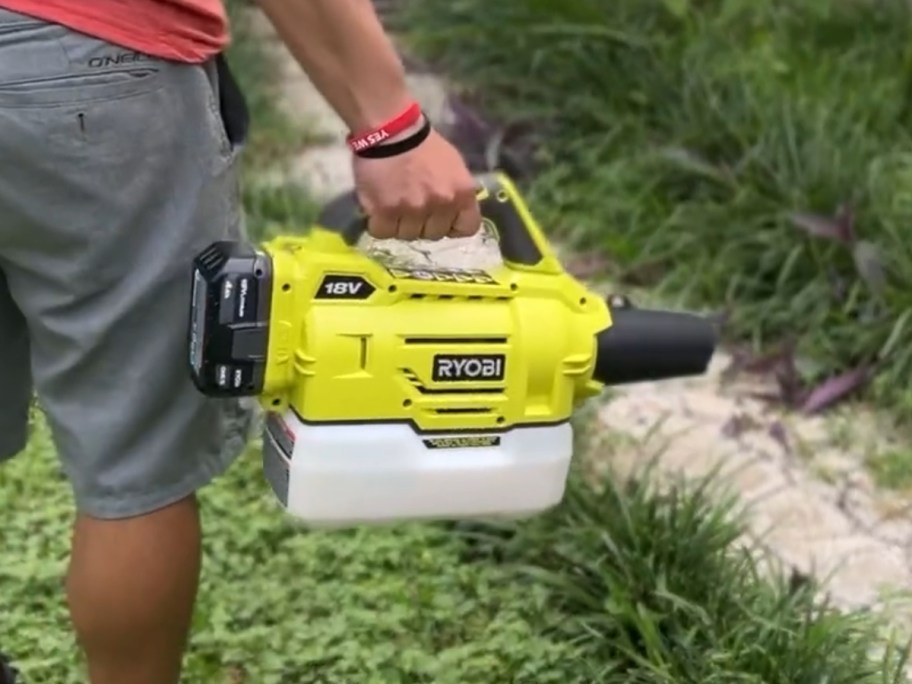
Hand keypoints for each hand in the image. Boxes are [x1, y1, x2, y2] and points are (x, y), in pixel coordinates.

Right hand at [352, 128, 482, 240]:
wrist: (391, 130)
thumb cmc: (424, 144)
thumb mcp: (455, 166)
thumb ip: (457, 192)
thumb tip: (455, 212)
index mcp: (463, 193)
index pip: (468, 228)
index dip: (453, 226)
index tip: (441, 218)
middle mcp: (441, 205)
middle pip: (434, 235)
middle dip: (423, 224)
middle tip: (412, 206)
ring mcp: (413, 210)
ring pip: (407, 236)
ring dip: (400, 224)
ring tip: (394, 204)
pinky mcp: (386, 211)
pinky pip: (382, 232)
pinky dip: (379, 224)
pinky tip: (379, 209)